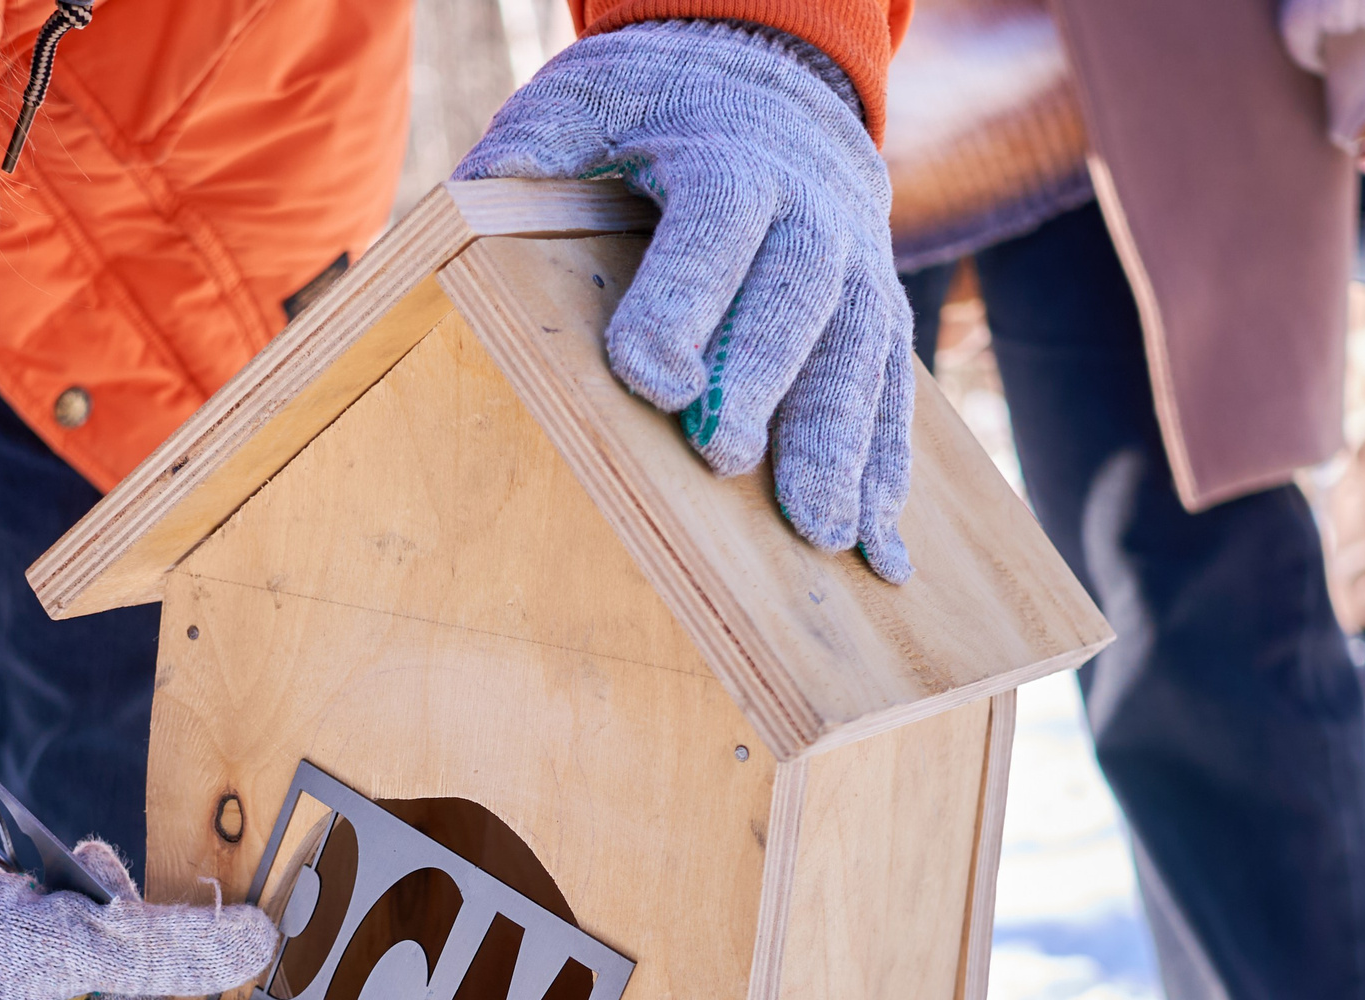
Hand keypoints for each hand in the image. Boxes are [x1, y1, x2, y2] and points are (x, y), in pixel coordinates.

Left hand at [453, 20, 918, 581]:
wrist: (771, 83)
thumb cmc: (653, 112)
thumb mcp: (582, 101)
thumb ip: (535, 148)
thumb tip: (470, 197)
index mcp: (729, 158)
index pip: (715, 224)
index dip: (686, 299)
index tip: (653, 380)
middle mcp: (809, 211)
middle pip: (797, 297)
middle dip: (765, 383)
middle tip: (724, 462)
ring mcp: (856, 267)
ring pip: (859, 357)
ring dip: (841, 449)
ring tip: (818, 535)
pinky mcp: (877, 315)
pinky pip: (893, 397)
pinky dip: (885, 473)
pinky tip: (878, 551)